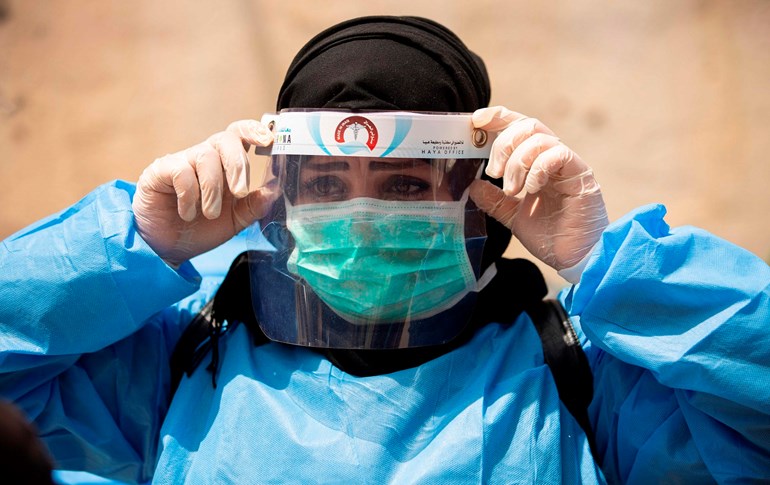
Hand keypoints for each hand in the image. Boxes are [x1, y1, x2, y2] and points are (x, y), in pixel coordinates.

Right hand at [132, 119, 277, 266]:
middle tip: (239, 193)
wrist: (167, 250)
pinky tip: (187, 213)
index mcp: (226, 164)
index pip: (240, 135)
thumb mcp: (235, 221)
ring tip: (211, 214)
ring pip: (206, 157)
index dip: (254, 131)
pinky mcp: (160, 171)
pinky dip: (189, 195)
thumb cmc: (202, 229)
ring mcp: (182, 162)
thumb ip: (254, 206)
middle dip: (238, 165)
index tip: (269, 140)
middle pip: (226, 139)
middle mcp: (205, 157)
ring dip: (213, 188)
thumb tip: (273, 192)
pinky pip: (181, 172)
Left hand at [469, 106, 608, 271]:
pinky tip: (530, 189)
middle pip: (528, 126)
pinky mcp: (581, 175)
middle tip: (493, 172)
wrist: (575, 260)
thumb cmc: (552, 238)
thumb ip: (495, 200)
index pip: (519, 128)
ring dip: (517, 162)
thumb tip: (473, 186)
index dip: (499, 118)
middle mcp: (554, 159)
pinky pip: (557, 155)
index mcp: (538, 164)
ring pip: (540, 138)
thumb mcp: (513, 216)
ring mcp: (569, 165)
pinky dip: (537, 168)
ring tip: (512, 189)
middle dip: (503, 144)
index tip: (476, 121)